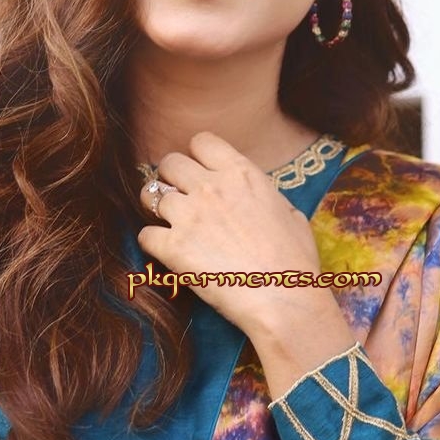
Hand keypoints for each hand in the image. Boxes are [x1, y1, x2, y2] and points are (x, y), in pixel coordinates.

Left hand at [136, 132, 354, 384]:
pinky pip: (145, 234)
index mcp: (242, 173)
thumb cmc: (295, 261)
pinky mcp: (173, 247)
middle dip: (171, 179)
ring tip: (169, 225)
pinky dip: (152, 243)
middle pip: (169, 162)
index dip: (197, 157)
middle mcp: (211, 187)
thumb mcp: (290, 213)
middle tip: (181, 199)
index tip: (201, 174)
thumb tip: (254, 198)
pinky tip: (167, 253)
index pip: (201, 141)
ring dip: (156, 209)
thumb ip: (263, 196)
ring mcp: (189, 216)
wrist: (285, 299)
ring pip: (149, 195)